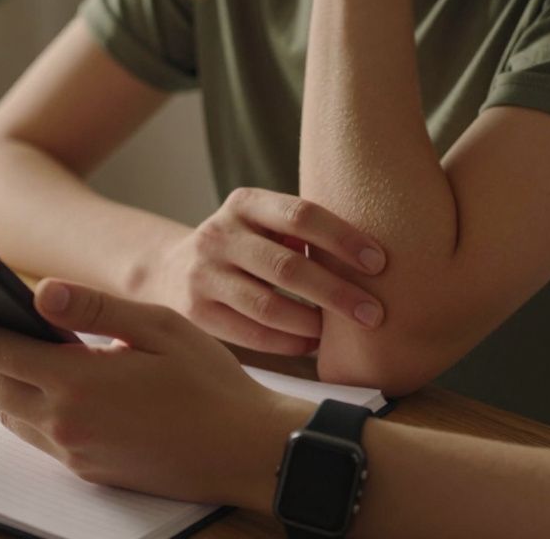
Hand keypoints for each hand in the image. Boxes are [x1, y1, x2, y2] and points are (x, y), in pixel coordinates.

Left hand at [0, 280, 315, 509]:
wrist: (247, 453)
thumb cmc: (211, 384)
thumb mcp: (158, 327)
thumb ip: (95, 308)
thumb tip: (39, 291)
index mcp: (78, 383)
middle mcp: (66, 424)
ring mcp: (76, 452)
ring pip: (8, 413)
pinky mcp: (89, 469)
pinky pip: (36, 435)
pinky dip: (20, 404)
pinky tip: (33, 381)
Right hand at [134, 187, 386, 354]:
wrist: (169, 270)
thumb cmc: (244, 248)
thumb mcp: (262, 224)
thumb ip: (302, 232)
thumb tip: (373, 260)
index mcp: (245, 203)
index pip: (301, 214)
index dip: (343, 239)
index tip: (380, 262)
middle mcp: (219, 234)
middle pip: (288, 266)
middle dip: (337, 293)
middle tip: (375, 313)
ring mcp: (203, 273)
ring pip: (269, 305)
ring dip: (313, 324)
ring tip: (341, 332)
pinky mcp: (195, 310)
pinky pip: (251, 333)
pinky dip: (289, 342)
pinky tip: (311, 345)